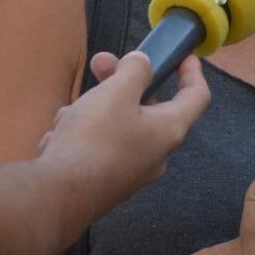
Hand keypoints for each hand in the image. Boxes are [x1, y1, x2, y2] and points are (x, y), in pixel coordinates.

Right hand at [38, 50, 209, 217]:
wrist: (56, 197)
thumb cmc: (94, 139)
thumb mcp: (117, 92)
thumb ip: (135, 70)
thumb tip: (143, 63)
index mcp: (170, 129)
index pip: (197, 96)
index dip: (192, 72)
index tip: (184, 56)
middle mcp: (157, 153)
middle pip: (148, 107)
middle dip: (121, 82)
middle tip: (99, 64)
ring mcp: (131, 171)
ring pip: (117, 125)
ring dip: (93, 110)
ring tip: (68, 113)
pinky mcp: (106, 182)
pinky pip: (99, 148)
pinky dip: (81, 136)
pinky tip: (58, 138)